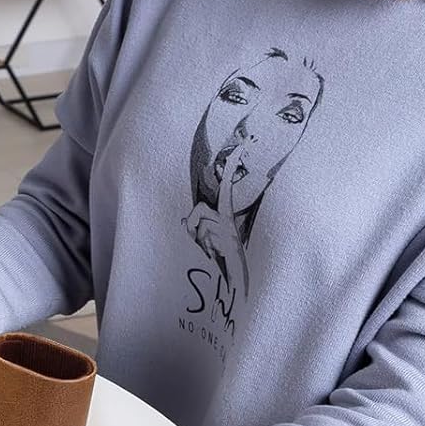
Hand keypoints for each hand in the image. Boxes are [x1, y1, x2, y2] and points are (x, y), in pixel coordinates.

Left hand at [184, 145, 244, 261]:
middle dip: (193, 224)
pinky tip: (215, 254)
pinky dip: (204, 245)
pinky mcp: (230, 237)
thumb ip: (193, 227)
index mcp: (225, 213)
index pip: (227, 187)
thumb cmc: (219, 259)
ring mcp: (231, 227)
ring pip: (200, 224)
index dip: (232, 168)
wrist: (235, 277)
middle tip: (200, 241)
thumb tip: (185, 218)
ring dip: (198, 240)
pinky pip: (206, 234)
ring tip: (210, 251)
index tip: (239, 148)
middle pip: (199, 208)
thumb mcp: (202, 240)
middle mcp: (229, 217)